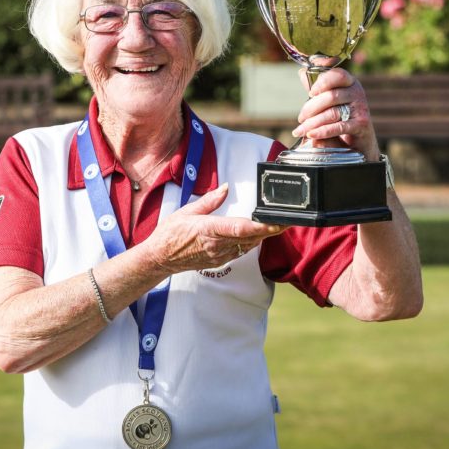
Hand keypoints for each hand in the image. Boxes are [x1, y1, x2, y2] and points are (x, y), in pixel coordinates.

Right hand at [142, 183, 286, 272]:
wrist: (160, 258)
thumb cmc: (171, 233)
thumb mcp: (187, 211)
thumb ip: (210, 200)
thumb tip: (225, 187)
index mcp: (209, 230)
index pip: (240, 229)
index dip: (261, 227)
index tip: (276, 222)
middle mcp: (217, 245)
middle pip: (251, 237)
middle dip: (271, 229)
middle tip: (288, 219)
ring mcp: (219, 255)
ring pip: (249, 245)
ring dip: (264, 236)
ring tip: (279, 224)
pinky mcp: (220, 261)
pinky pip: (241, 251)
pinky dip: (252, 242)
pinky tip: (258, 235)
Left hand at [292, 67, 379, 160]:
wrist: (359, 140)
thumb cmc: (342, 116)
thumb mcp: (329, 100)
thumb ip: (318, 87)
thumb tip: (302, 72)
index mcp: (349, 82)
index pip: (337, 75)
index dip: (323, 82)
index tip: (311, 92)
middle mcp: (357, 92)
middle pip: (331, 96)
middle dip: (311, 108)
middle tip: (301, 118)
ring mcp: (360, 108)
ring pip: (332, 113)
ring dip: (313, 122)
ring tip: (301, 130)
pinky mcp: (361, 125)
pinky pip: (339, 127)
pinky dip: (322, 131)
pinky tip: (311, 134)